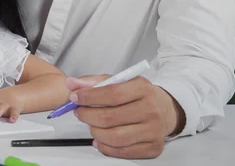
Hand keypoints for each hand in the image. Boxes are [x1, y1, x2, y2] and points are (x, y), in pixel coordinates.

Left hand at [67, 75, 185, 158]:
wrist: (164, 110)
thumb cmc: (137, 95)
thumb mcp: (118, 81)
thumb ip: (93, 82)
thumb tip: (70, 84)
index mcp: (142, 88)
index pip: (111, 94)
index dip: (89, 97)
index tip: (75, 97)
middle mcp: (150, 110)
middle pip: (110, 117)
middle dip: (87, 115)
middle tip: (79, 113)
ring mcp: (153, 131)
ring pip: (114, 137)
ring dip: (95, 132)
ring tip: (90, 125)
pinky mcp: (153, 148)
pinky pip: (123, 152)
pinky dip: (105, 147)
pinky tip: (100, 139)